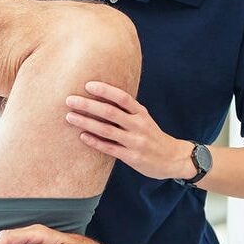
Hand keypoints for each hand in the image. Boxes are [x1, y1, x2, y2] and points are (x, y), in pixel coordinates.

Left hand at [64, 81, 195, 180]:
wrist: (173, 158)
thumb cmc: (152, 136)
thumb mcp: (143, 118)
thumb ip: (126, 110)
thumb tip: (99, 97)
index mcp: (141, 113)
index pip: (123, 97)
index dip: (105, 90)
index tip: (88, 85)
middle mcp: (139, 125)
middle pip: (111, 112)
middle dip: (88, 105)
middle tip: (70, 100)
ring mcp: (135, 141)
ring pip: (107, 130)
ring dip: (86, 122)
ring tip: (70, 117)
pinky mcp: (132, 157)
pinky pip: (109, 148)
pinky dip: (95, 142)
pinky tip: (82, 136)